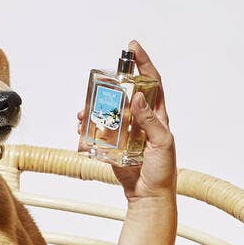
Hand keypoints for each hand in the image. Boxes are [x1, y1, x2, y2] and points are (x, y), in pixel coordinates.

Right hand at [77, 37, 176, 205]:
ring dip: (96, 106)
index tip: (133, 48)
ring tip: (85, 107)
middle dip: (113, 83)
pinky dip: (88, 126)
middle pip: (126, 93)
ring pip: (109, 110)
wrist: (148, 196)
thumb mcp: (162, 143)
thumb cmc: (162, 171)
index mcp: (158, 116)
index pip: (152, 82)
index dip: (144, 63)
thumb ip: (150, 121)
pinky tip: (81, 125)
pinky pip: (99, 130)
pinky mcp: (114, 144)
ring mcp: (126, 131)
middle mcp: (141, 119)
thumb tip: (140, 97)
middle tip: (102, 77)